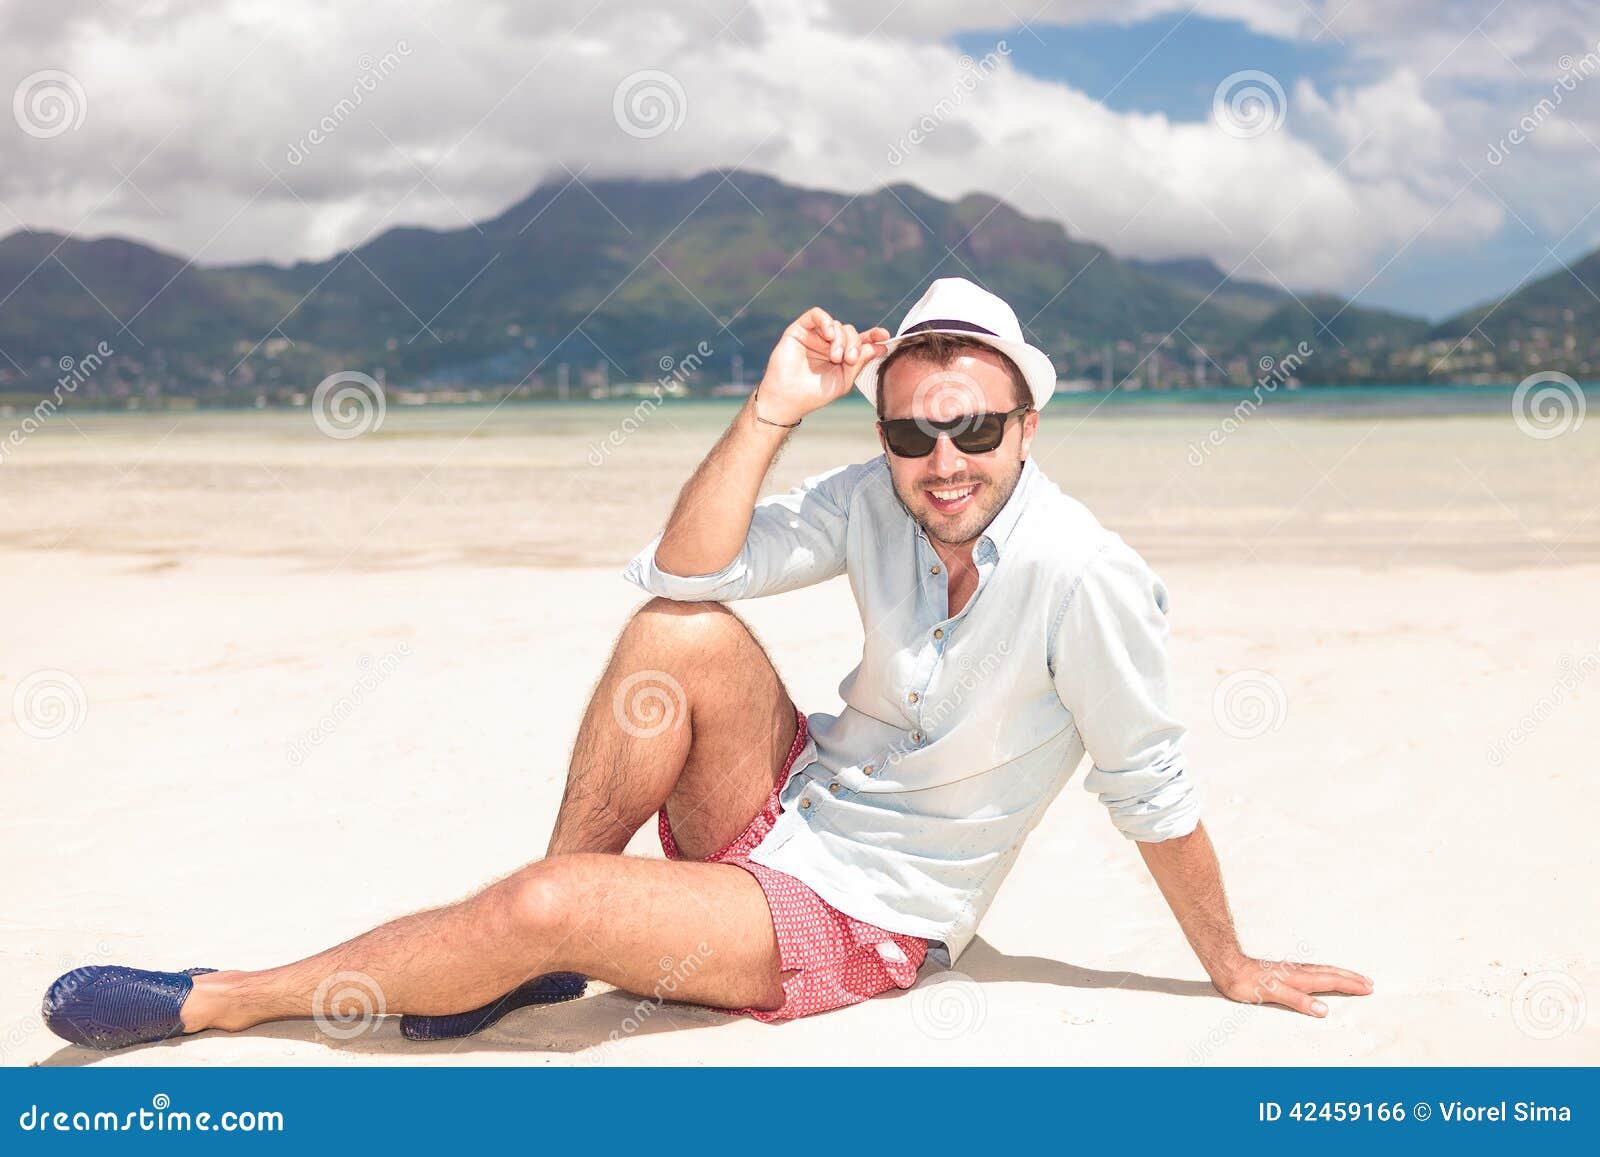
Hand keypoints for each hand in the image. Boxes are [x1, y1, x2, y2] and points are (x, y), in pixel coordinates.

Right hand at [754, 307, 891, 425]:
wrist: (789, 398)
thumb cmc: (815, 393)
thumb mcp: (844, 379)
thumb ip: (860, 361)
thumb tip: (878, 345)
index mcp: (841, 356)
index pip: (860, 341)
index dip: (873, 335)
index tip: (884, 336)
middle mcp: (828, 344)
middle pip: (850, 332)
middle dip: (855, 343)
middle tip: (850, 359)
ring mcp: (815, 336)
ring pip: (836, 325)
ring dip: (841, 339)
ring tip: (836, 357)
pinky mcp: (800, 330)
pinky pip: (816, 315)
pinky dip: (826, 321)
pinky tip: (828, 336)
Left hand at [1210, 957, 1372, 1016]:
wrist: (1228, 967)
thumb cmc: (1246, 982)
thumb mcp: (1272, 993)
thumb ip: (1298, 1001)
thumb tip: (1322, 1010)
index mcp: (1299, 978)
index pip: (1331, 981)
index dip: (1350, 985)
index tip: (1367, 988)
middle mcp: (1298, 972)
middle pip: (1331, 973)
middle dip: (1351, 978)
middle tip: (1368, 982)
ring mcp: (1291, 971)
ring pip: (1322, 971)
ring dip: (1340, 974)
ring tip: (1352, 977)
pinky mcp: (1284, 971)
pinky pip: (1312, 971)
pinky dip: (1325, 973)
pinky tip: (1321, 976)